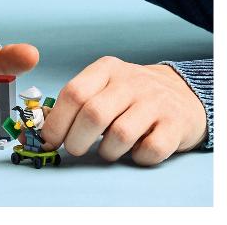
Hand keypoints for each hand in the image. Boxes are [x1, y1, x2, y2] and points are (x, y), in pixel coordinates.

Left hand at [39, 56, 206, 165]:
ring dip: (108, 151)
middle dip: (76, 140)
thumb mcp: (103, 86)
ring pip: (120, 134)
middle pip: (94, 114)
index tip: (49, 139)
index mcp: (107, 69)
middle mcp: (131, 81)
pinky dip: (137, 158)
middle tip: (75, 149)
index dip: (57, 121)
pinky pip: (150, 150)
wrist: (183, 93)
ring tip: (109, 149)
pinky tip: (135, 150)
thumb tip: (43, 128)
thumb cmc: (131, 95)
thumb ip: (76, 101)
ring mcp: (156, 102)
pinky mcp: (175, 124)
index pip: (74, 93)